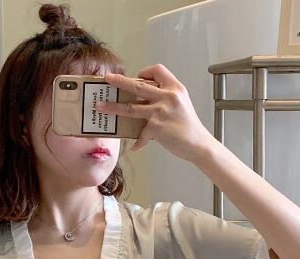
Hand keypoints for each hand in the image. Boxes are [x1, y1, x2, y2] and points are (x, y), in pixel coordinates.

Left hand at [96, 64, 214, 162]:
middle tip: (107, 79)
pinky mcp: (157, 127)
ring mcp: (161, 111)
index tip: (136, 77)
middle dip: (119, 81)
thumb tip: (143, 98)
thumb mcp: (181, 103)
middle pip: (137, 85)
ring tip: (101, 108)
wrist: (198, 144)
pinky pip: (141, 134)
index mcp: (174, 88)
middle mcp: (167, 96)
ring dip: (113, 108)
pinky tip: (135, 147)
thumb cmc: (188, 125)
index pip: (156, 70)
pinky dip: (138, 142)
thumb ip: (165, 97)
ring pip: (131, 107)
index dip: (144, 72)